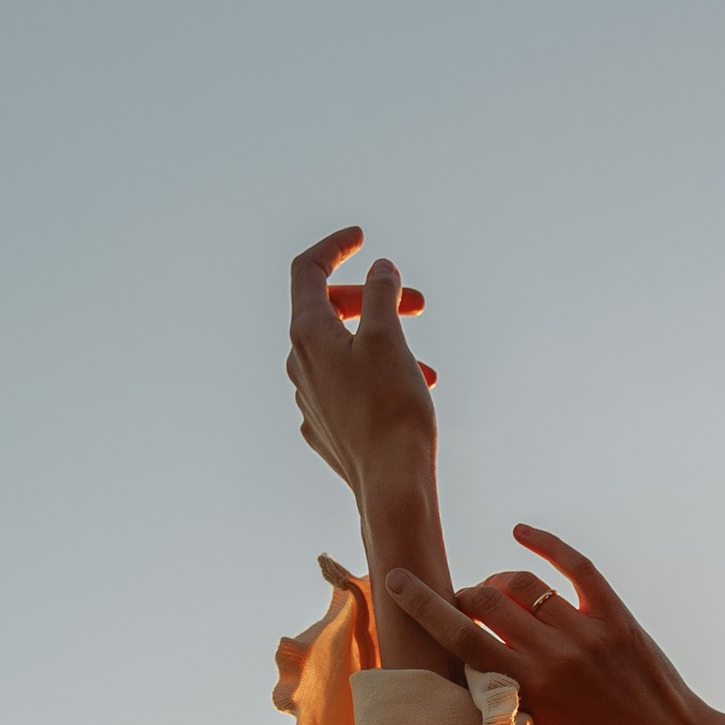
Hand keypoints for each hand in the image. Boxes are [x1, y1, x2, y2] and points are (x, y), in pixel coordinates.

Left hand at [287, 226, 436, 496]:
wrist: (392, 486)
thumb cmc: (390, 410)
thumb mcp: (388, 337)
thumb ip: (381, 294)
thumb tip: (381, 269)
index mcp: (307, 334)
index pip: (308, 271)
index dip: (334, 247)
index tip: (363, 238)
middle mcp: (299, 365)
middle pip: (328, 312)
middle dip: (373, 300)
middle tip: (417, 304)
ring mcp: (311, 401)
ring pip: (344, 354)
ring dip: (383, 344)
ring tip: (425, 365)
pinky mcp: (327, 431)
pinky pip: (349, 390)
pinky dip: (377, 378)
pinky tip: (407, 394)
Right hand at [387, 530, 724, 724]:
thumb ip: (504, 702)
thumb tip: (466, 671)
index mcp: (529, 689)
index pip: (461, 637)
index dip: (423, 604)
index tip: (398, 581)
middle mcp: (554, 654)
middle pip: (486, 599)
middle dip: (465, 596)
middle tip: (464, 606)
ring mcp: (586, 630)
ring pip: (523, 582)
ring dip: (499, 581)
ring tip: (495, 593)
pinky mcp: (615, 614)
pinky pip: (574, 564)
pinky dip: (544, 543)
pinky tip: (522, 532)